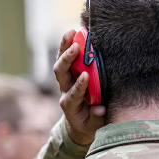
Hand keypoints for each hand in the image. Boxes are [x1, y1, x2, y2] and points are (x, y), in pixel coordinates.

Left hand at [53, 30, 105, 144]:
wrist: (79, 123)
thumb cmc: (89, 123)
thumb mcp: (95, 126)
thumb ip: (97, 118)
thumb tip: (99, 108)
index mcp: (70, 105)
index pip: (73, 94)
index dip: (79, 85)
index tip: (86, 76)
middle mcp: (65, 91)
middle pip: (60, 74)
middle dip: (67, 60)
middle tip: (76, 47)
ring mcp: (65, 81)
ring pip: (61, 63)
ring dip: (64, 47)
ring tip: (71, 33)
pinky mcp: (68, 74)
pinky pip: (65, 58)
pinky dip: (67, 46)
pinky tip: (72, 33)